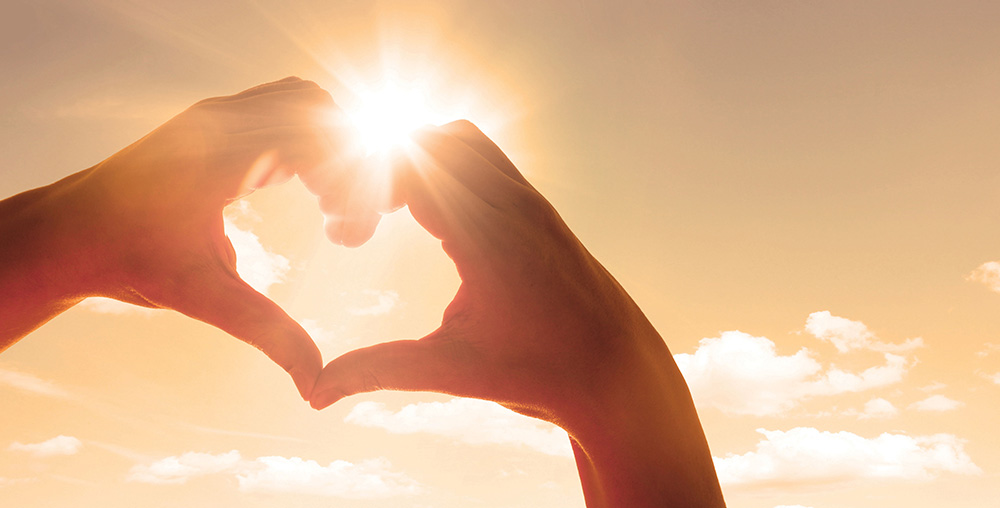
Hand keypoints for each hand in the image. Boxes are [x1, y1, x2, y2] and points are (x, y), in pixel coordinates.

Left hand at [0, 77, 376, 398]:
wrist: (67, 235)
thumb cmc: (129, 261)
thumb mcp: (204, 298)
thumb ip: (267, 331)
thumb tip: (315, 382)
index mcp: (225, 151)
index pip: (322, 136)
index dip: (352, 183)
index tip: (346, 236)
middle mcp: (222, 119)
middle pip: (319, 106)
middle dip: (347, 159)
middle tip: (340, 218)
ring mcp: (215, 114)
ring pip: (301, 99)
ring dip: (328, 144)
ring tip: (326, 203)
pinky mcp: (212, 122)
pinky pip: (278, 109)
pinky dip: (305, 140)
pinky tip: (302, 189)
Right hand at [310, 121, 724, 506]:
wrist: (616, 372)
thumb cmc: (540, 374)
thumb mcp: (452, 371)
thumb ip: (377, 370)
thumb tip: (311, 394)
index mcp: (488, 238)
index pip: (412, 169)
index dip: (362, 185)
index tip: (337, 225)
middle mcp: (512, 206)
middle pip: (431, 141)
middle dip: (383, 166)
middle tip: (352, 217)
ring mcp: (530, 201)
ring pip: (461, 139)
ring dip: (417, 157)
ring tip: (384, 208)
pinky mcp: (538, 207)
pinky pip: (485, 158)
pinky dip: (446, 164)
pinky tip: (428, 212)